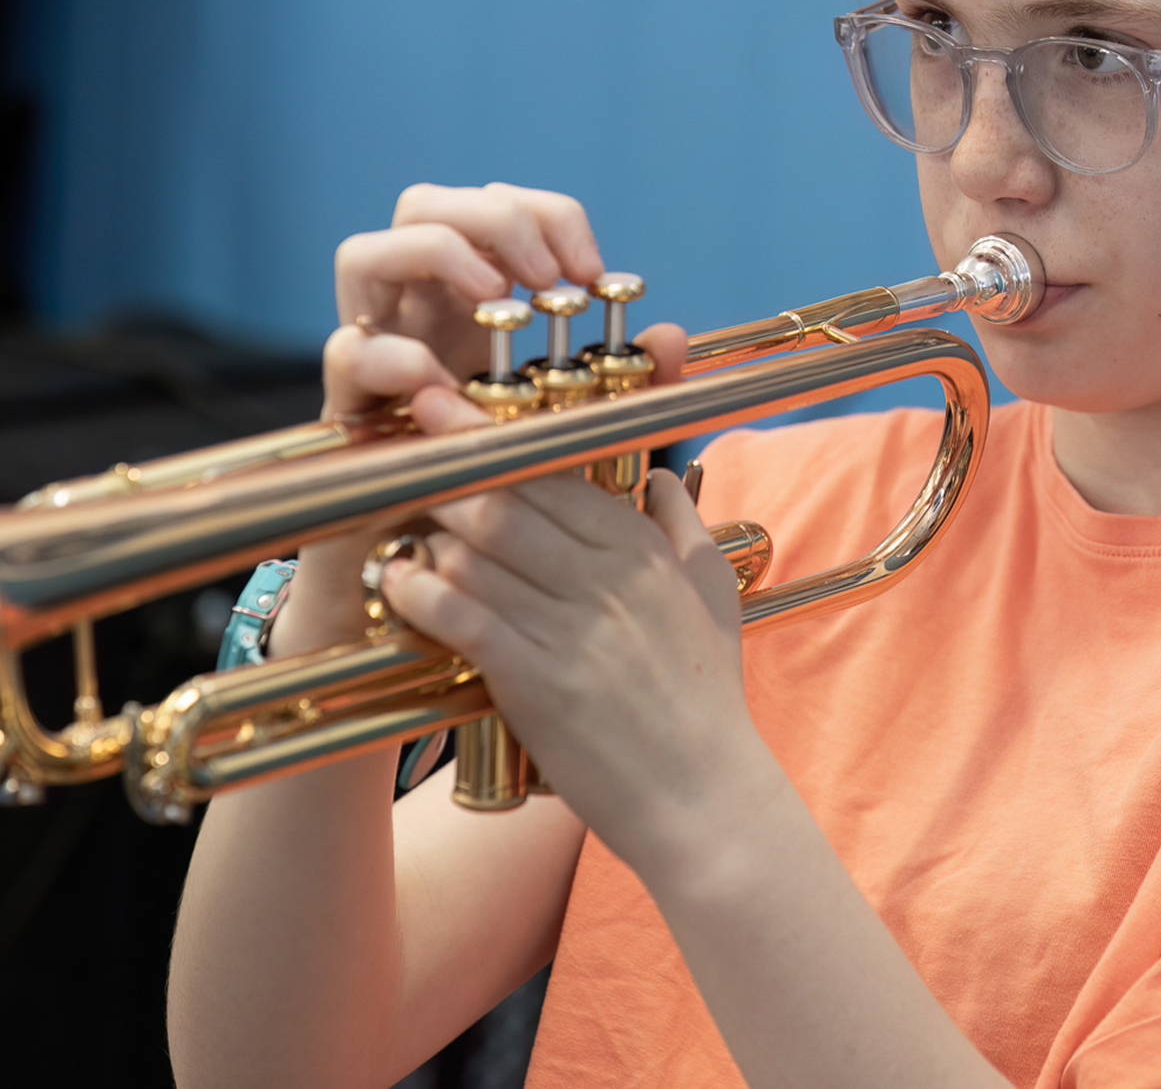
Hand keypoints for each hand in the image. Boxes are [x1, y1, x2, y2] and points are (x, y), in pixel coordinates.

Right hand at [271, 181, 686, 655]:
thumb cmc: (512, 487)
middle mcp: (418, 312)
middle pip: (424, 206)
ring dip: (434, 253)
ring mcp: (375, 351)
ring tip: (492, 292)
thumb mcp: (583, 425)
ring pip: (364, 255)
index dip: (547, 216)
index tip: (594, 270)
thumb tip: (672, 333)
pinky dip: (391, 353)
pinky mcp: (348, 408)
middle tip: (546, 276)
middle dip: (492, 218)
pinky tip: (442, 376)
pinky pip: (346, 355)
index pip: (496, 207)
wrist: (440, 573)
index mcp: (473, 300)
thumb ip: (632, 382)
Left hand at [381, 469, 764, 880]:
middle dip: (450, 467)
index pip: (558, 475)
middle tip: (407, 444)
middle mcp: (608, 579)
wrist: (705, 798)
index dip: (497, 438)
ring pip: (482, 553)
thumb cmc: (708, 698)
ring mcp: (572, 630)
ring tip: (395, 514)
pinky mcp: (539, 683)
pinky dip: (426, 592)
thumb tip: (663, 478)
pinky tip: (399, 579)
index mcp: (644, 552)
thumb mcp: (715, 598)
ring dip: (430, 528)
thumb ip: (686, 530)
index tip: (453, 411)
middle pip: (510, 500)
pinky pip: (469, 619)